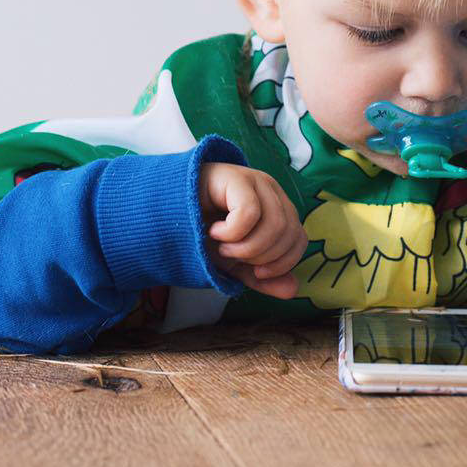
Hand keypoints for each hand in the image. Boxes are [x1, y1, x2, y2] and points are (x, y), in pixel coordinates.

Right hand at [199, 161, 307, 298]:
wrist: (167, 217)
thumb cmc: (203, 236)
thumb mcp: (236, 264)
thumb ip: (263, 278)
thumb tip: (293, 290)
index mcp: (277, 208)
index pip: (299, 239)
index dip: (281, 263)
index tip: (255, 272)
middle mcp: (271, 191)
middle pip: (288, 233)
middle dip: (260, 256)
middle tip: (231, 255)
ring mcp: (255, 181)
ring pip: (274, 224)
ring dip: (245, 246)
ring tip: (221, 245)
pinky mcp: (235, 177)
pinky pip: (250, 212)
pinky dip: (231, 232)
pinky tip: (214, 231)